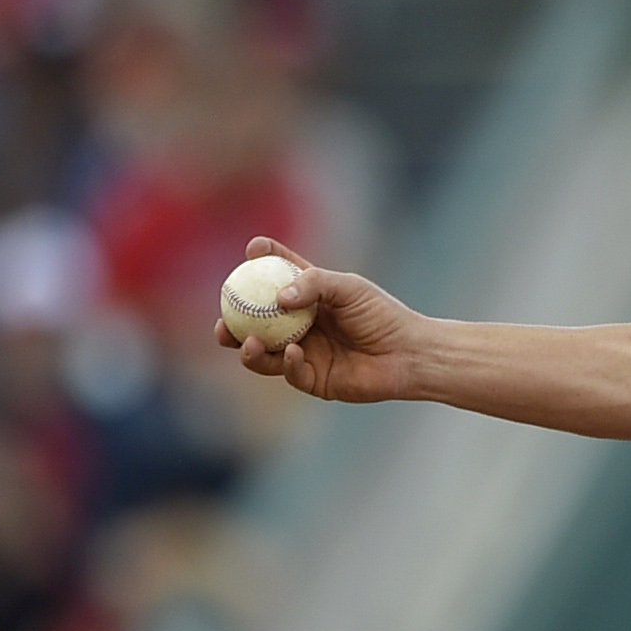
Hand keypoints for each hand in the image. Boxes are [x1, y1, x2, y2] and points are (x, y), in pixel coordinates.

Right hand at [216, 238, 428, 404]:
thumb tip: (278, 296)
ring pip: (265, 354)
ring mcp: (305, 353)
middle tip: (222, 319)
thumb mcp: (347, 288)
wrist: (408, 354)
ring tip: (247, 341)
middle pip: (256, 323)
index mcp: (308, 297)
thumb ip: (313, 284)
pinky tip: (293, 352)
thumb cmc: (382, 315)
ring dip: (250, 349)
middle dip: (233, 321)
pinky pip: (290, 372)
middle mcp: (301, 325)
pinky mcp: (314, 379)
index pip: (277, 276)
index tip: (251, 250)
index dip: (261, 261)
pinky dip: (287, 363)